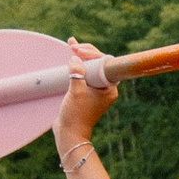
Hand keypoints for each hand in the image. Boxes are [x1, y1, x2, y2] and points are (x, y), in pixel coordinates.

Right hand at [54, 40, 118, 165]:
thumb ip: (77, 73)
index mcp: (109, 88)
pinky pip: (84, 74)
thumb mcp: (76, 92)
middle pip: (98, 63)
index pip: (105, 63)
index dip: (93, 53)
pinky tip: (71, 55)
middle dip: (86, 53)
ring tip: (71, 44)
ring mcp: (95, 90)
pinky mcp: (86, 92)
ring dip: (81, 56)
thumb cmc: (76, 116)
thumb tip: (75, 58)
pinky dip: (77, 65)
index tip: (80, 50)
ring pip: (90, 67)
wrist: (68, 134)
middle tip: (73, 45)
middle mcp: (105, 88)